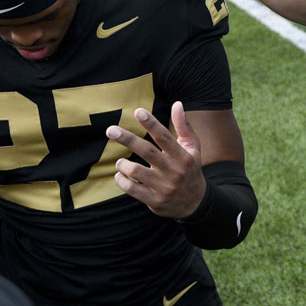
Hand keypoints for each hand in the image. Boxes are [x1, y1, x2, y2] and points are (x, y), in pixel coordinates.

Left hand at [106, 102, 206, 217]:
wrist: (195, 202)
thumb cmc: (190, 168)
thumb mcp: (192, 147)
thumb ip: (184, 126)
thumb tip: (177, 103)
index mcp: (182, 156)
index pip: (165, 137)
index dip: (151, 123)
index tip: (138, 111)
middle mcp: (174, 170)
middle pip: (147, 151)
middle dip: (128, 139)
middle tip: (110, 130)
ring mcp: (164, 187)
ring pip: (137, 172)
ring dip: (123, 165)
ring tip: (120, 162)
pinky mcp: (155, 201)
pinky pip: (133, 190)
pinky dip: (122, 181)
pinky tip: (119, 175)